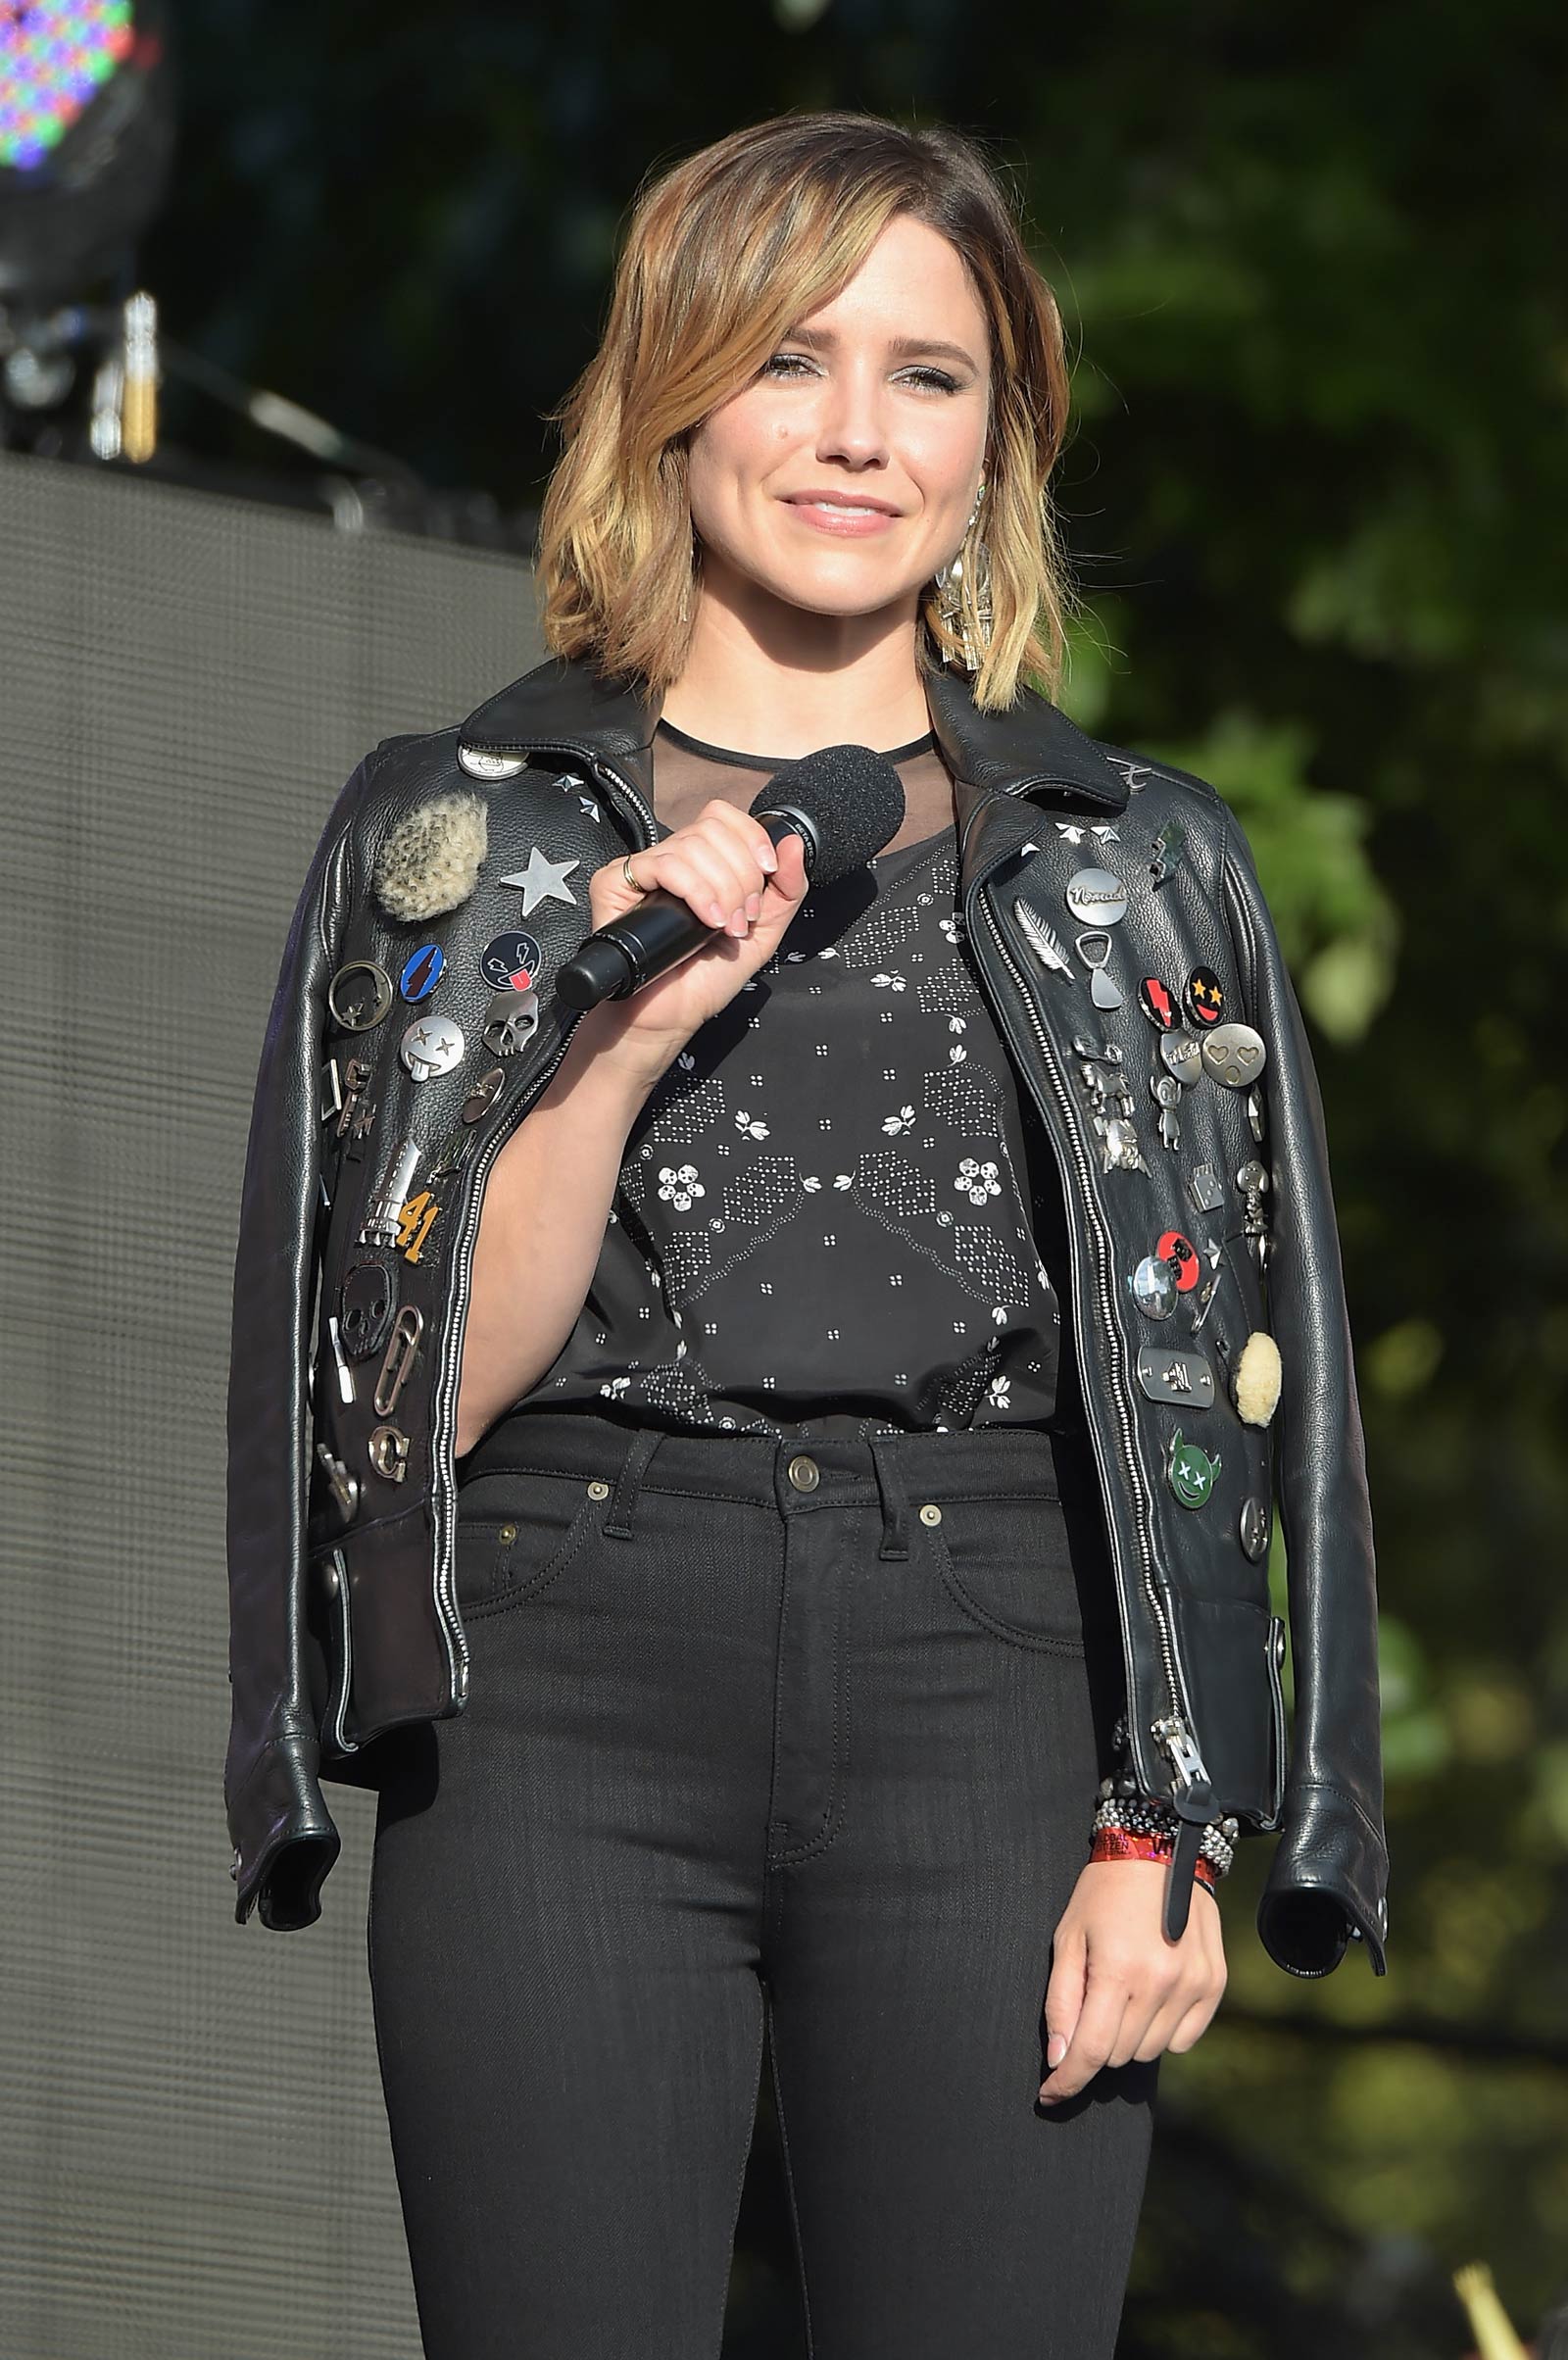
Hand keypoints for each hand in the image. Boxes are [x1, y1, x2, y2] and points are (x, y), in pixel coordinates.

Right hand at [577, 800, 810, 1085]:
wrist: (671, 1016)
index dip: (750, 838)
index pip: (724, 817)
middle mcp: (673, 861)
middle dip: (741, 875)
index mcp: (704, 864)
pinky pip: (663, 864)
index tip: (767, 872)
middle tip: (740, 918)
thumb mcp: (763, 934)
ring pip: (692, 845)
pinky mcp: (616, 882)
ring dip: (721, 889)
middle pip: (712, 829)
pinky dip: (695, 890)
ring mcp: (644, 869)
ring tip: (722, 928)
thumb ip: (786, 890)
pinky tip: (705, 921)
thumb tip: (791, 843)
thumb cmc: (706, 980)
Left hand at [1039, 1858, 1226, 2102]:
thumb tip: (1060, 2059)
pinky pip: (1183, 2040)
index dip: (1067, 2082)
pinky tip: (1152, 1997)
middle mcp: (1161, 1983)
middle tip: (1091, 2006)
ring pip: (1151, 2052)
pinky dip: (1162, 2031)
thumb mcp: (1068, 1938)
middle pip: (1119, 2055)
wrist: (1159, 1851)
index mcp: (1117, 1970)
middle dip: (1096, 2044)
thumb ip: (1061, 2002)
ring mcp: (1193, 1985)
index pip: (1092, 2053)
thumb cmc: (1103, 1894)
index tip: (1049, 2095)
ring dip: (1129, 2037)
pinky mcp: (1214, 1985)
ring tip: (1123, 1993)